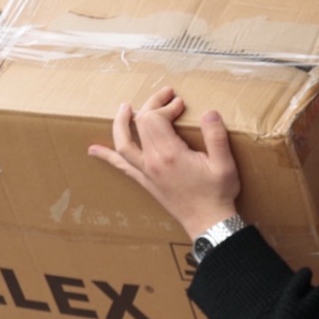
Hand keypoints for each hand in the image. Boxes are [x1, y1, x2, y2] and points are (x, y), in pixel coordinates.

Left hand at [87, 86, 240, 238]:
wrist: (208, 223)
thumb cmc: (217, 194)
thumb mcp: (225, 164)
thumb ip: (216, 136)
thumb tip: (209, 112)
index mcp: (170, 155)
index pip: (155, 119)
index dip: (166, 106)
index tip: (181, 104)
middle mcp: (152, 162)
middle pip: (140, 124)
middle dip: (151, 105)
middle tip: (165, 95)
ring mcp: (146, 173)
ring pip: (123, 143)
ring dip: (121, 124)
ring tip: (124, 109)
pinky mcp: (145, 181)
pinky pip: (122, 166)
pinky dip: (107, 155)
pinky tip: (93, 150)